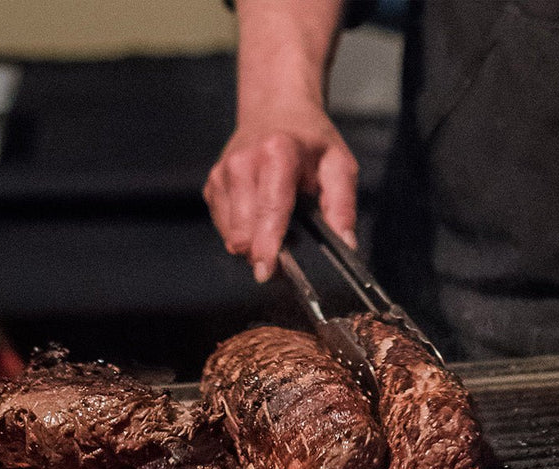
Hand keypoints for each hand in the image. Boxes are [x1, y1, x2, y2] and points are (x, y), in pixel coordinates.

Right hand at [204, 107, 357, 282]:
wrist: (275, 109)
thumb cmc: (310, 140)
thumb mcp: (339, 164)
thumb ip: (343, 205)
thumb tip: (346, 244)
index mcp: (277, 154)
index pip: (270, 208)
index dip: (267, 244)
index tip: (267, 270)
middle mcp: (242, 163)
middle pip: (244, 229)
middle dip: (263, 251)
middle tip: (289, 247)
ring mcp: (222, 175)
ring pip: (231, 234)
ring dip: (254, 243)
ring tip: (278, 225)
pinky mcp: (212, 185)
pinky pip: (224, 228)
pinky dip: (243, 232)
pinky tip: (261, 217)